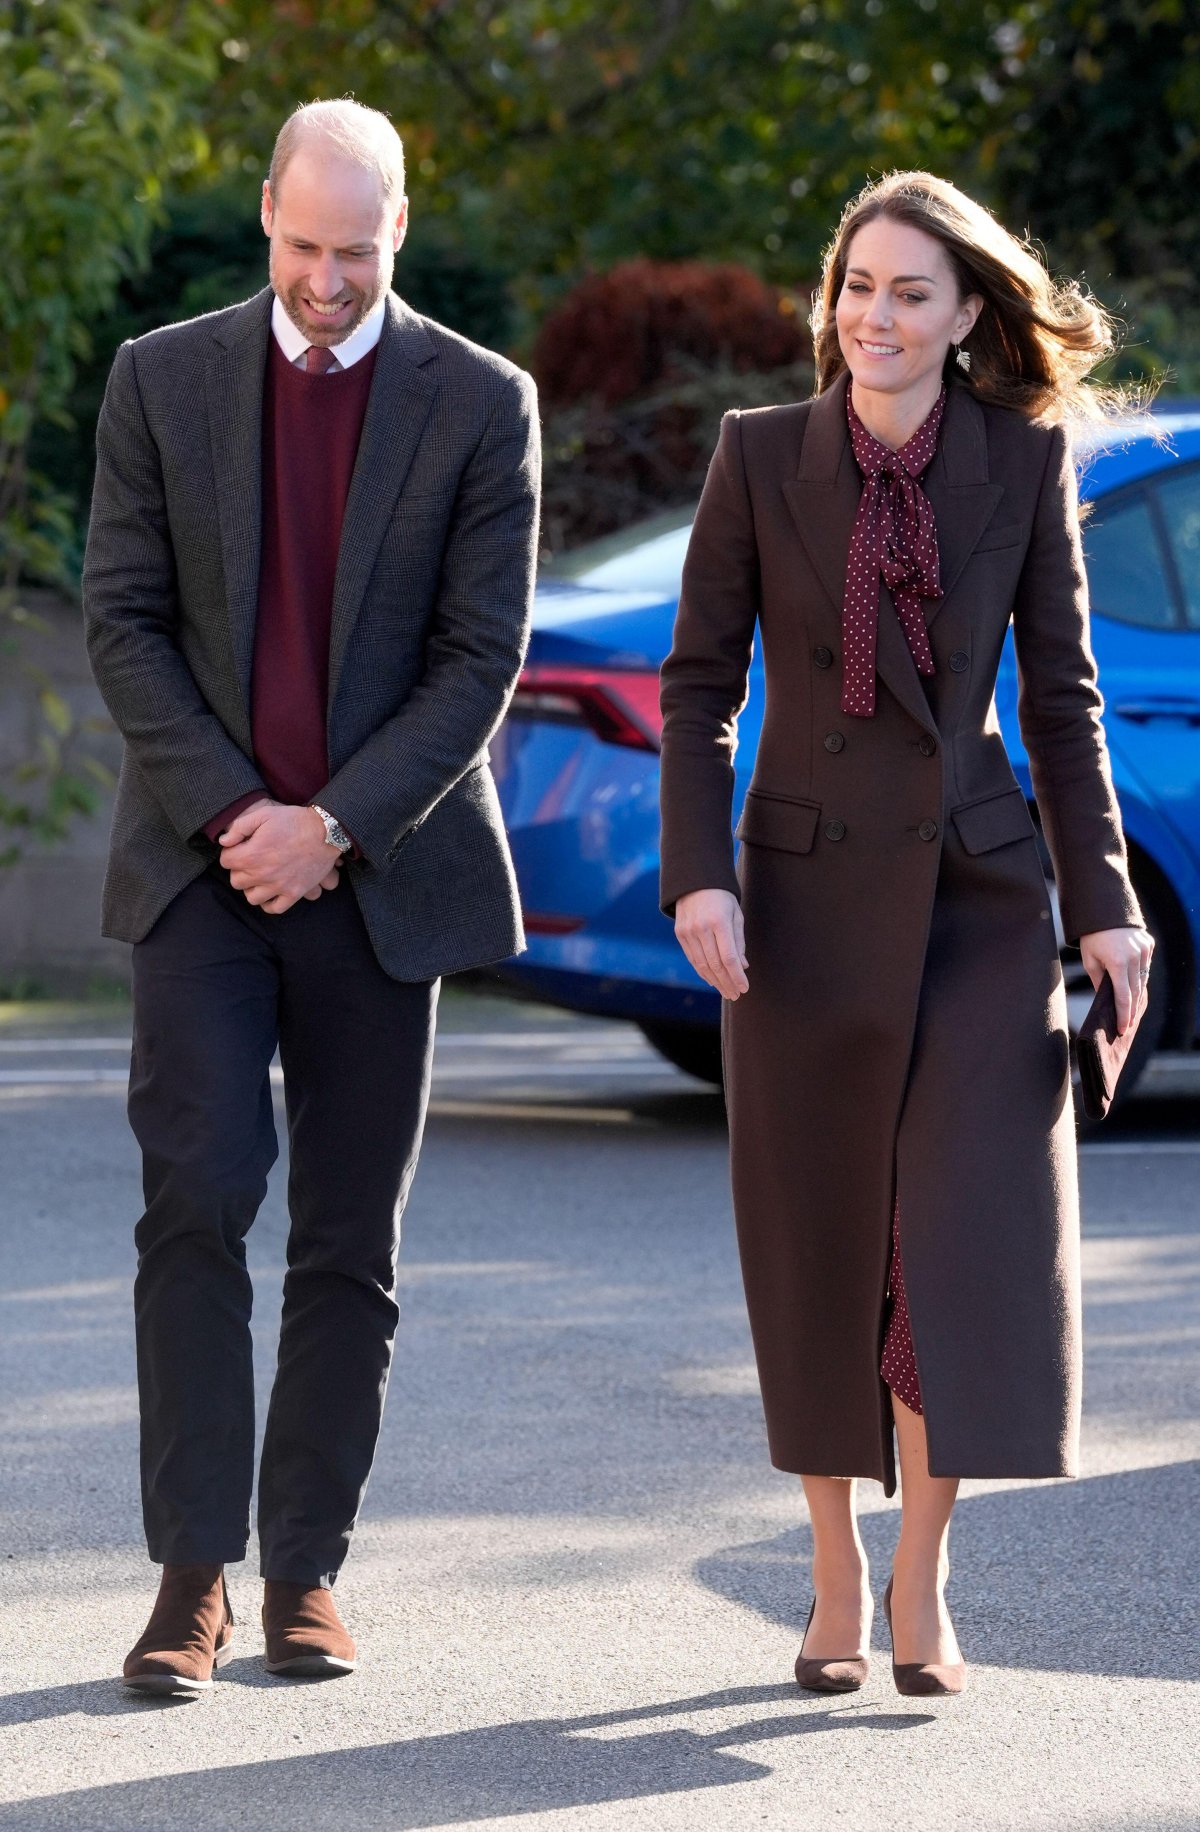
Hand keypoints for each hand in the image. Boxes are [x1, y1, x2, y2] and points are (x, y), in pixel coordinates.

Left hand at [218, 800, 342, 914]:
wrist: (326, 832)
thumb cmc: (294, 820)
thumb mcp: (263, 814)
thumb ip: (239, 827)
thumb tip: (224, 841)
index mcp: (251, 855)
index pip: (225, 861)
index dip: (231, 852)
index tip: (241, 847)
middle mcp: (262, 874)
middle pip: (236, 881)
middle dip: (239, 870)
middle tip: (250, 860)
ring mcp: (278, 886)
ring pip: (252, 898)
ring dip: (252, 888)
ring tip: (260, 877)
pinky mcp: (294, 893)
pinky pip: (274, 908)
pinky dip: (269, 903)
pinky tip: (270, 892)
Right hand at [675, 888, 748, 999]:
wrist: (695, 881)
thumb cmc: (722, 898)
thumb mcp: (736, 915)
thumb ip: (739, 941)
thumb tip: (743, 966)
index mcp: (719, 922)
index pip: (729, 957)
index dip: (737, 976)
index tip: (744, 988)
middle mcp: (701, 928)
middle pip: (715, 964)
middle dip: (727, 983)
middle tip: (735, 995)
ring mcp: (688, 932)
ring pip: (702, 965)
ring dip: (715, 981)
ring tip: (726, 991)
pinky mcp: (680, 934)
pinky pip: (692, 958)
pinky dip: (703, 972)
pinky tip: (712, 980)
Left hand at [1079, 926, 1153, 1035]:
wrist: (1103, 908)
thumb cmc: (1091, 937)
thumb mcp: (1090, 960)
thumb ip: (1099, 982)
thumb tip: (1105, 1002)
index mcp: (1118, 962)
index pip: (1123, 996)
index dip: (1124, 1015)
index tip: (1123, 1029)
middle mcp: (1135, 956)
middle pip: (1136, 991)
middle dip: (1132, 1010)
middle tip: (1128, 1026)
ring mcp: (1145, 950)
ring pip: (1143, 980)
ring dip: (1138, 996)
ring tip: (1132, 1012)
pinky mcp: (1149, 944)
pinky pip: (1146, 966)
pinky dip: (1141, 978)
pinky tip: (1136, 989)